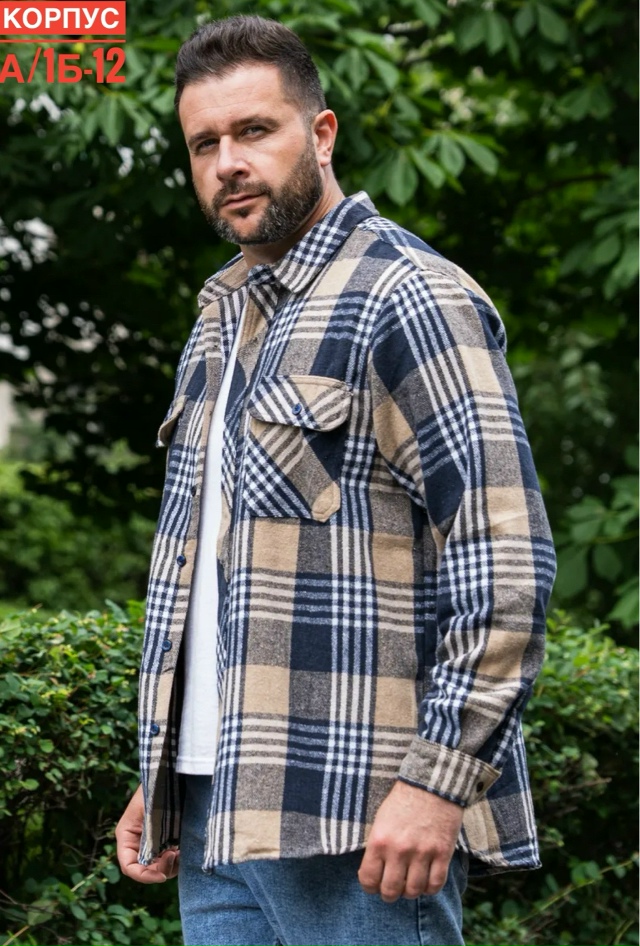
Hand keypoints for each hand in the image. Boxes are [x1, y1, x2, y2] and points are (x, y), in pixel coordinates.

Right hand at [115, 784, 179, 882]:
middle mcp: (139, 842)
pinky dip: (179, 858)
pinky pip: (172, 858)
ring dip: (171, 865)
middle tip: (175, 855)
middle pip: (146, 870)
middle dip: (160, 869)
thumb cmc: (158, 787)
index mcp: (127, 835)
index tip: (161, 876)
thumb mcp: (150, 811)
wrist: (174, 773)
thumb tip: (155, 860)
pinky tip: (185, 848)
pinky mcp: (169, 839)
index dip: (143, 876)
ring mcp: (154, 842)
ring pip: (160, 867)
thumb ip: (150, 836)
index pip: (129, 866)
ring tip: (181, 851)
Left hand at [358, 780, 462, 901]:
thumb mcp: (380, 820)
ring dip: (410, 892)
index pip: (368, 879)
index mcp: (379, 840)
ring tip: (410, 884)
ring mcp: (422, 853)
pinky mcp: (442, 853)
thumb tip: (374, 871)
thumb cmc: (403, 800)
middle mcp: (399, 850)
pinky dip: (430, 888)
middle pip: (390, 891)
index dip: (370, 887)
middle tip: (392, 888)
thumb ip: (377, 846)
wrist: (431, 783)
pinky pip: (435, 885)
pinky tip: (427, 880)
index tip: (374, 885)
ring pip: (413, 891)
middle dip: (389, 894)